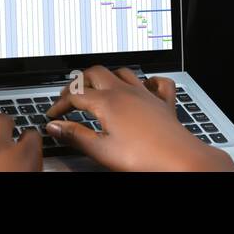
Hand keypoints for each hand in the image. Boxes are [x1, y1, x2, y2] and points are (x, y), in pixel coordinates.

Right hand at [45, 66, 233, 171]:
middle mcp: (126, 92)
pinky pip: (157, 82)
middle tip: (69, 96)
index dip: (60, 104)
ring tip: (98, 86)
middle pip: (95, 73)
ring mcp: (146, 95)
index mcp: (108, 102)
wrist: (180, 160)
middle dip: (79, 82)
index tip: (53, 115)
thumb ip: (76, 136)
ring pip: (122, 72)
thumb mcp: (102, 150)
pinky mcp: (163, 103)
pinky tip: (144, 86)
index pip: (75, 94)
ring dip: (107, 77)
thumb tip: (55, 127)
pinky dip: (148, 80)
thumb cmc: (144, 158)